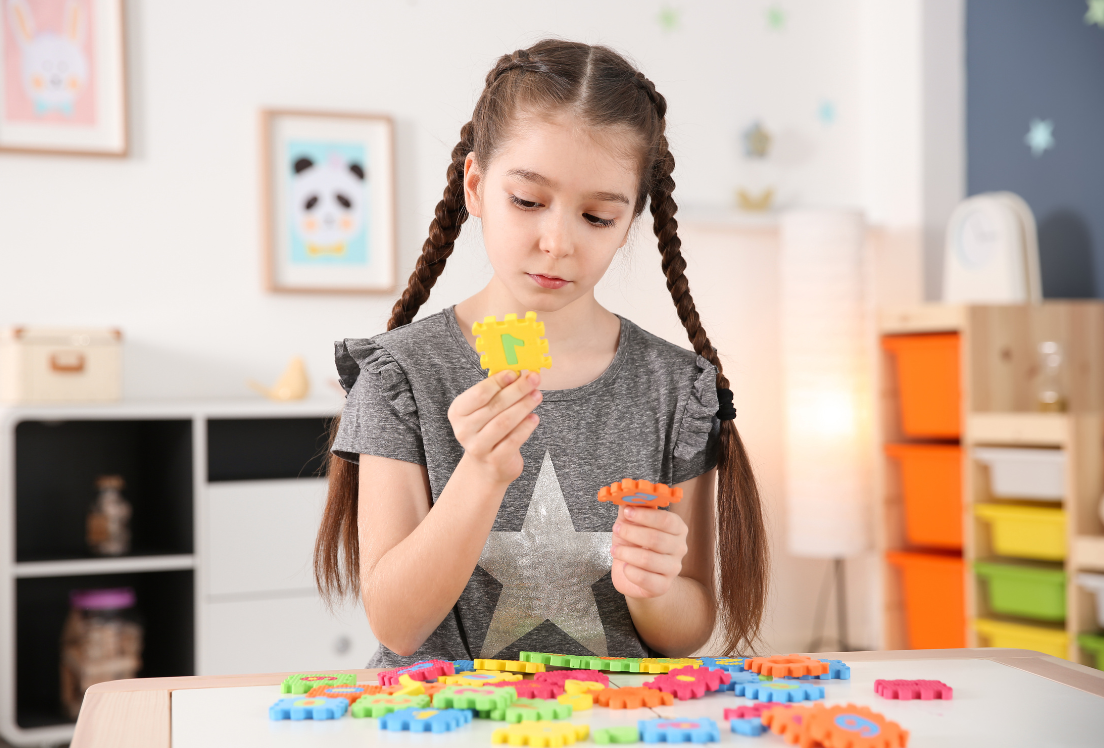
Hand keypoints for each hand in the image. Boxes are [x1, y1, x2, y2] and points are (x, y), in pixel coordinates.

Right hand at [448, 370, 541, 484]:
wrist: (487, 466)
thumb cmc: (488, 429)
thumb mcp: (485, 410)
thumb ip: (497, 393)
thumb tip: (520, 373)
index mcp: (458, 412)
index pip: (479, 393)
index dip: (498, 381)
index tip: (516, 372)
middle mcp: (464, 430)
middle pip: (494, 406)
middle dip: (517, 390)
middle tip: (534, 379)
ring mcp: (478, 447)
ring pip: (504, 422)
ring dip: (524, 406)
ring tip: (537, 395)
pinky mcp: (495, 460)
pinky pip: (513, 440)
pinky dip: (526, 427)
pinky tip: (534, 417)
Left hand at [610, 505, 688, 598]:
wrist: (635, 574)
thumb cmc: (635, 544)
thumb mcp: (631, 523)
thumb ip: (630, 508)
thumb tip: (625, 495)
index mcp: (677, 528)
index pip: (667, 520)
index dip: (645, 516)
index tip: (626, 512)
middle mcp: (680, 548)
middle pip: (656, 539)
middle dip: (632, 533)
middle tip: (616, 529)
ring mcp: (673, 568)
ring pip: (648, 559)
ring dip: (626, 552)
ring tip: (615, 549)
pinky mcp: (663, 586)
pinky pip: (645, 579)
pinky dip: (630, 571)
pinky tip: (624, 566)